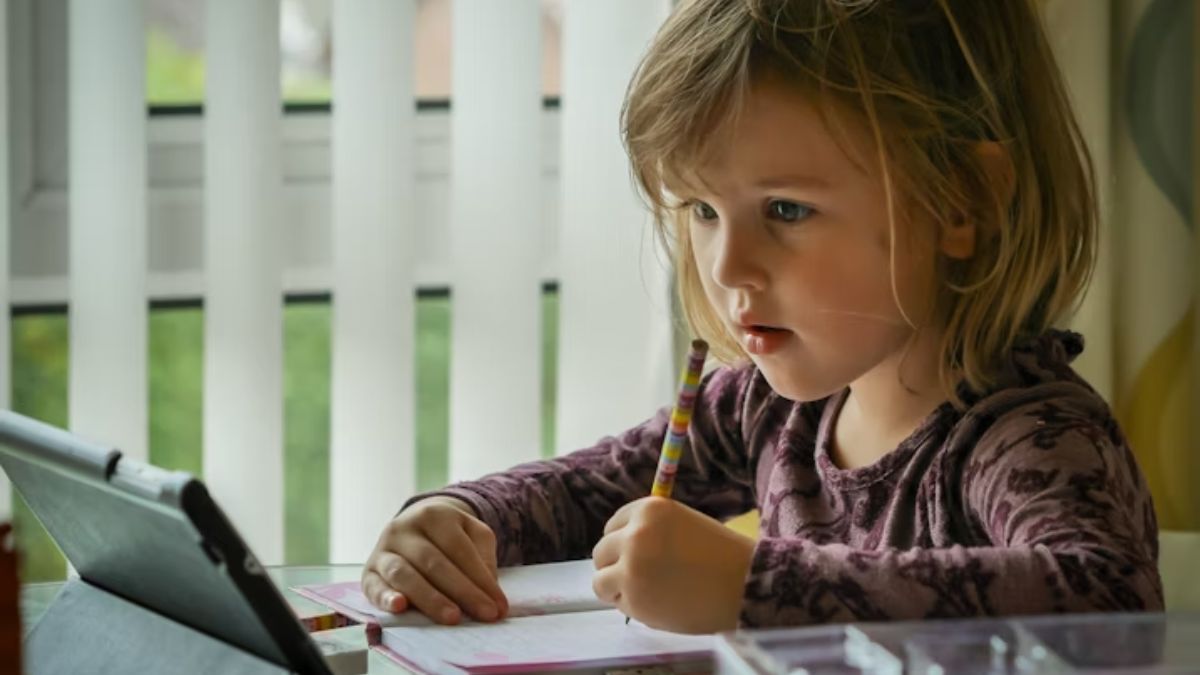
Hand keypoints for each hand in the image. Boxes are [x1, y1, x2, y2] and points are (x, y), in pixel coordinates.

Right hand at [362, 496, 508, 624]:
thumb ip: (483, 558)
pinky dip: (385, 598)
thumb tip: (489, 591)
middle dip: (462, 591)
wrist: (415, 523)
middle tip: (483, 614)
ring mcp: (382, 549)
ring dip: (429, 598)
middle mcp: (403, 529)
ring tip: (453, 618)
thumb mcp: (473, 534)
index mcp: (434, 515)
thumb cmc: (451, 536)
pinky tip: (400, 608)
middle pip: (434, 562)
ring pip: (404, 574)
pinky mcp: (368, 571)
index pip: (459, 549)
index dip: (480, 579)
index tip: (498, 607)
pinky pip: (373, 586)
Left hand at [591, 497, 754, 633]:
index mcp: (648, 510)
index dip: (622, 542)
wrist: (745, 586)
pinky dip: (631, 606)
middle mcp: (634, 535)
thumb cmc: (721, 555)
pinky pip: (618, 603)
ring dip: (616, 588)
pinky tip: (658, 604)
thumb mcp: (681, 524)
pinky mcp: (634, 600)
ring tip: (645, 592)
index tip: (635, 554)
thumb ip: (650, 530)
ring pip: (600, 580)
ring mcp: (630, 569)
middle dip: (615, 565)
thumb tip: (618, 545)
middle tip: (639, 577)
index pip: (613, 525)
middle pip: (601, 552)